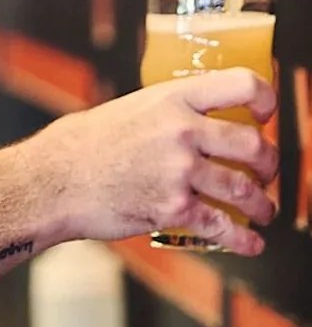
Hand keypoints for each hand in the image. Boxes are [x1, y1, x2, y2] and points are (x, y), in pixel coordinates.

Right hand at [37, 68, 277, 255]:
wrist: (56, 178)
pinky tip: (250, 242)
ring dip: (263, 205)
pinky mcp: (173, 209)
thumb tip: (200, 120)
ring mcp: (180, 171)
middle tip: (266, 171)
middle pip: (253, 145)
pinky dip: (244, 239)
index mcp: (173, 98)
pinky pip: (225, 227)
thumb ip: (170, 112)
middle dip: (269, 164)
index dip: (266, 99)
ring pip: (246, 190)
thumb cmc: (87, 141)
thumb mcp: (132, 107)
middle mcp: (182, 130)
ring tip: (263, 209)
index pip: (242, 84)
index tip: (266, 114)